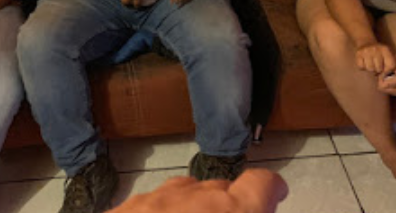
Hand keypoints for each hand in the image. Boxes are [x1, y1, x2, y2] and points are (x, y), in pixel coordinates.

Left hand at [107, 169, 287, 212]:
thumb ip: (240, 211)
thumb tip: (238, 209)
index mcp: (229, 212)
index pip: (262, 184)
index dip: (271, 190)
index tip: (274, 198)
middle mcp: (193, 197)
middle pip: (219, 188)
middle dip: (228, 207)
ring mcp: (152, 200)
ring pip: (182, 193)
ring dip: (191, 210)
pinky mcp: (120, 209)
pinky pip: (148, 204)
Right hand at [355, 43, 395, 75]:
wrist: (366, 43)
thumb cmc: (381, 52)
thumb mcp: (391, 55)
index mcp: (386, 49)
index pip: (391, 65)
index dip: (389, 71)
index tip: (385, 70)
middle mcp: (376, 49)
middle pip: (379, 69)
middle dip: (378, 70)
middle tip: (377, 66)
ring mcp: (366, 51)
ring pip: (370, 69)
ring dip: (371, 69)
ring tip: (371, 64)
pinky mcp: (358, 54)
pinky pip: (361, 67)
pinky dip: (363, 67)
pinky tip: (365, 63)